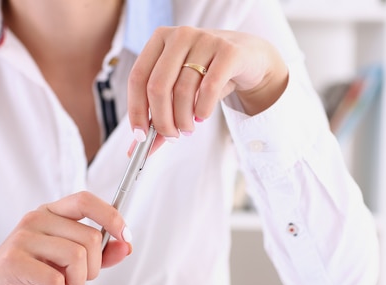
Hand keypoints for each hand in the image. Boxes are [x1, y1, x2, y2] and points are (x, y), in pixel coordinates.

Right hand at [0, 192, 131, 284]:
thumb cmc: (27, 276)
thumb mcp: (66, 265)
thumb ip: (97, 254)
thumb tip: (125, 245)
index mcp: (51, 214)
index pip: (86, 200)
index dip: (111, 216)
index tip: (125, 236)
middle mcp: (36, 219)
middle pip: (89, 238)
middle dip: (92, 269)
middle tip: (74, 281)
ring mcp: (23, 238)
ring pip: (77, 258)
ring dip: (76, 283)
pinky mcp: (13, 261)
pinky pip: (56, 280)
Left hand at [127, 26, 288, 151]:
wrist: (249, 58)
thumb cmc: (207, 74)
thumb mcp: (180, 91)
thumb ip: (159, 117)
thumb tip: (139, 149)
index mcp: (160, 39)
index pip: (137, 78)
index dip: (137, 110)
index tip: (141, 135)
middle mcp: (180, 35)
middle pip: (158, 86)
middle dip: (162, 120)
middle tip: (171, 136)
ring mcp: (205, 40)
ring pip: (183, 90)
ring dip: (184, 119)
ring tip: (188, 128)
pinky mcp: (229, 51)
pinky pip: (209, 88)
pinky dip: (202, 109)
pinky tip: (202, 116)